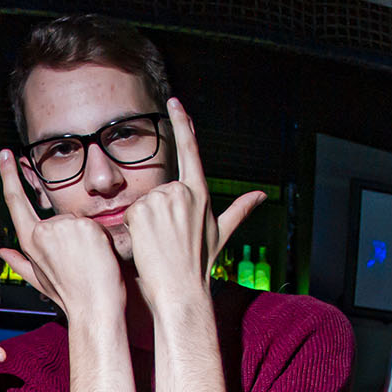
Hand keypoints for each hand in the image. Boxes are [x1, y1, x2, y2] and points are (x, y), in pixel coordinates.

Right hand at [0, 150, 125, 323]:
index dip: (9, 175)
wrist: (96, 308)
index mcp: (30, 242)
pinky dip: (100, 238)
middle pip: (59, 217)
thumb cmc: (71, 297)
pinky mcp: (83, 226)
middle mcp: (42, 232)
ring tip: (90, 262)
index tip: (6, 155)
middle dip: (74, 236)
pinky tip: (99, 256)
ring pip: (78, 221)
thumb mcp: (41, 281)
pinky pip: (94, 224)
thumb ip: (20, 263)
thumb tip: (1, 252)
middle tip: (82, 263)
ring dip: (88, 238)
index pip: (15, 201)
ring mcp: (62, 227)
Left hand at [126, 98, 262, 308]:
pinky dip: (133, 230)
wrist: (180, 289)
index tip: (174, 102)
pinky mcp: (143, 209)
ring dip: (144, 223)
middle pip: (158, 191)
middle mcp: (182, 192)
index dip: (183, 124)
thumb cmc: (199, 265)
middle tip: (165, 240)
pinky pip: (130, 213)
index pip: (191, 151)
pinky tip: (146, 244)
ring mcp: (162, 199)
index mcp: (200, 194)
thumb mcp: (222, 234)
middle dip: (156, 214)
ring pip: (143, 203)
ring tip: (158, 244)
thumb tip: (261, 195)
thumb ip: (240, 210)